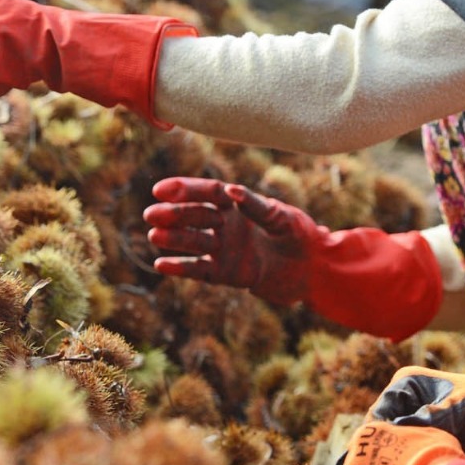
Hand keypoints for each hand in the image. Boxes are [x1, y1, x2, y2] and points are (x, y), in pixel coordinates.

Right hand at [143, 177, 318, 306]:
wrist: (313, 271)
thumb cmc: (301, 237)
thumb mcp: (282, 218)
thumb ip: (256, 206)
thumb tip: (231, 191)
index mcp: (239, 205)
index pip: (206, 193)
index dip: (183, 190)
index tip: (160, 189)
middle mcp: (227, 225)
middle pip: (194, 216)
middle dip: (173, 215)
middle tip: (151, 214)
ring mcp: (224, 249)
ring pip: (193, 242)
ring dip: (173, 239)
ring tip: (153, 236)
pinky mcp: (225, 274)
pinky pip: (198, 270)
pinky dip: (180, 268)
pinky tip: (161, 264)